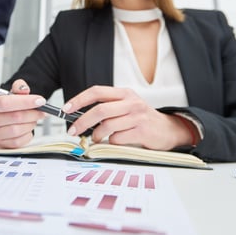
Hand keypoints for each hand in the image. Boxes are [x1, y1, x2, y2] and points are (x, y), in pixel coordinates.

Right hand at [0, 79, 45, 148]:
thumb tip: (24, 89)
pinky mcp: (3, 144)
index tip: (40, 101)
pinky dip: (28, 135)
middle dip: (33, 113)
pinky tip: (28, 128)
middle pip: (15, 117)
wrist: (6, 119)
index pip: (5, 103)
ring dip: (31, 124)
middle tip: (42, 111)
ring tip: (34, 119)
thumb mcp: (14, 93)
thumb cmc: (10, 107)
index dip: (24, 102)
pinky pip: (19, 141)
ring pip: (17, 130)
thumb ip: (19, 87)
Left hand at [63, 85, 193, 150]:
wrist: (168, 130)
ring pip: (107, 126)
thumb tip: (80, 116)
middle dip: (82, 122)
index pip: (97, 92)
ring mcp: (137, 116)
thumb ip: (107, 107)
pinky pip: (118, 138)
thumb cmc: (141, 119)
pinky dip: (111, 142)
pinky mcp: (142, 131)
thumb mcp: (126, 106)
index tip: (67, 109)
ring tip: (96, 138)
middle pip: (100, 110)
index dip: (79, 100)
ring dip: (97, 135)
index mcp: (124, 93)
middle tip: (73, 130)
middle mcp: (131, 102)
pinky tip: (116, 141)